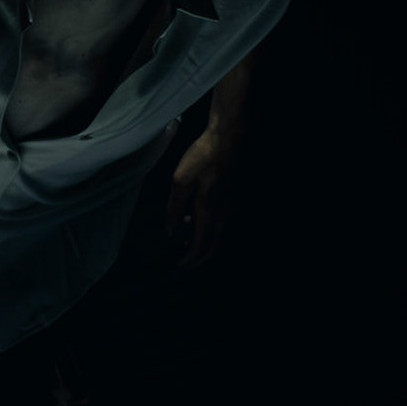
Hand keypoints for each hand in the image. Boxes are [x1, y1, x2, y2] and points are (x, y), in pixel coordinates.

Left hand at [165, 124, 238, 268]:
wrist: (229, 138)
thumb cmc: (203, 157)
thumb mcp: (180, 181)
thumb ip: (174, 209)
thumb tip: (171, 232)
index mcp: (209, 214)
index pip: (198, 249)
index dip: (186, 261)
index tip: (175, 267)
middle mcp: (224, 216)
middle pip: (212, 248)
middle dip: (196, 259)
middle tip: (181, 263)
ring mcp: (232, 208)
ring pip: (217, 236)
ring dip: (201, 242)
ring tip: (183, 239)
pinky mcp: (234, 199)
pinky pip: (221, 222)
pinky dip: (207, 228)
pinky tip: (193, 216)